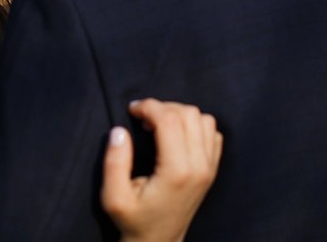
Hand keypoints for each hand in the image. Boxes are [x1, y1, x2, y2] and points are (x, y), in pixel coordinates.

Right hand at [101, 99, 223, 241]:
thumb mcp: (113, 198)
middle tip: (143, 118)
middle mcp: (199, 167)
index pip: (170, 120)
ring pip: (204, 119)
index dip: (149, 106)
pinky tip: (176, 135)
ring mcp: (210, 167)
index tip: (132, 109)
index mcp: (176, 172)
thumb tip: (120, 131)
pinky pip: (212, 132)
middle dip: (163, 107)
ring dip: (180, 114)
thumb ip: (114, 163)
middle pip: (189, 114)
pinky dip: (195, 125)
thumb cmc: (134, 221)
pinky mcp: (213, 169)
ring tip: (159, 124)